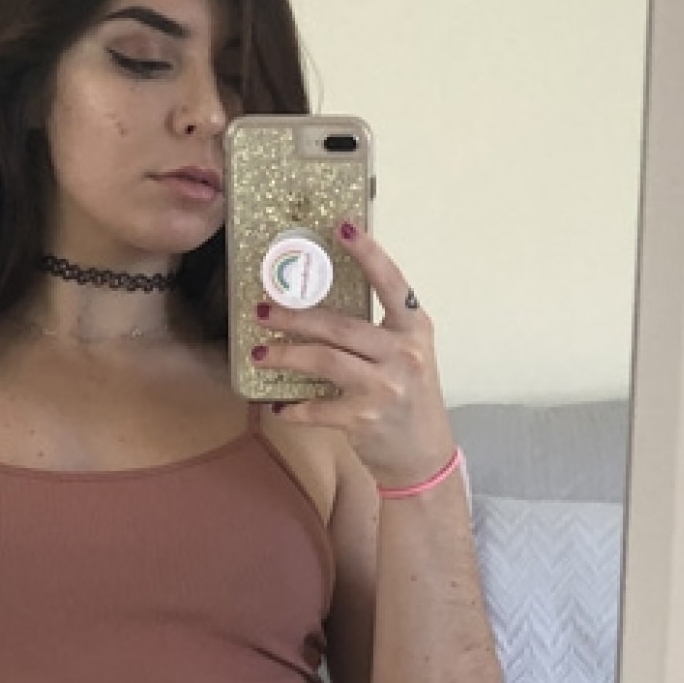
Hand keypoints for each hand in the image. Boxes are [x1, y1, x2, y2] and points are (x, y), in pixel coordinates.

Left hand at [251, 221, 457, 488]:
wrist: (423, 456)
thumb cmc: (408, 398)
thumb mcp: (407, 355)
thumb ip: (377, 330)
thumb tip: (321, 302)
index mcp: (414, 329)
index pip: (391, 283)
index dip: (367, 252)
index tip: (341, 226)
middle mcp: (404, 354)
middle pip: (341, 325)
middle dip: (297, 315)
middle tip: (264, 307)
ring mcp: (385, 387)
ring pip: (324, 361)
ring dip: (286, 354)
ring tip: (260, 351)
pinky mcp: (365, 419)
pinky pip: (317, 407)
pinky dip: (294, 407)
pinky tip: (278, 405)